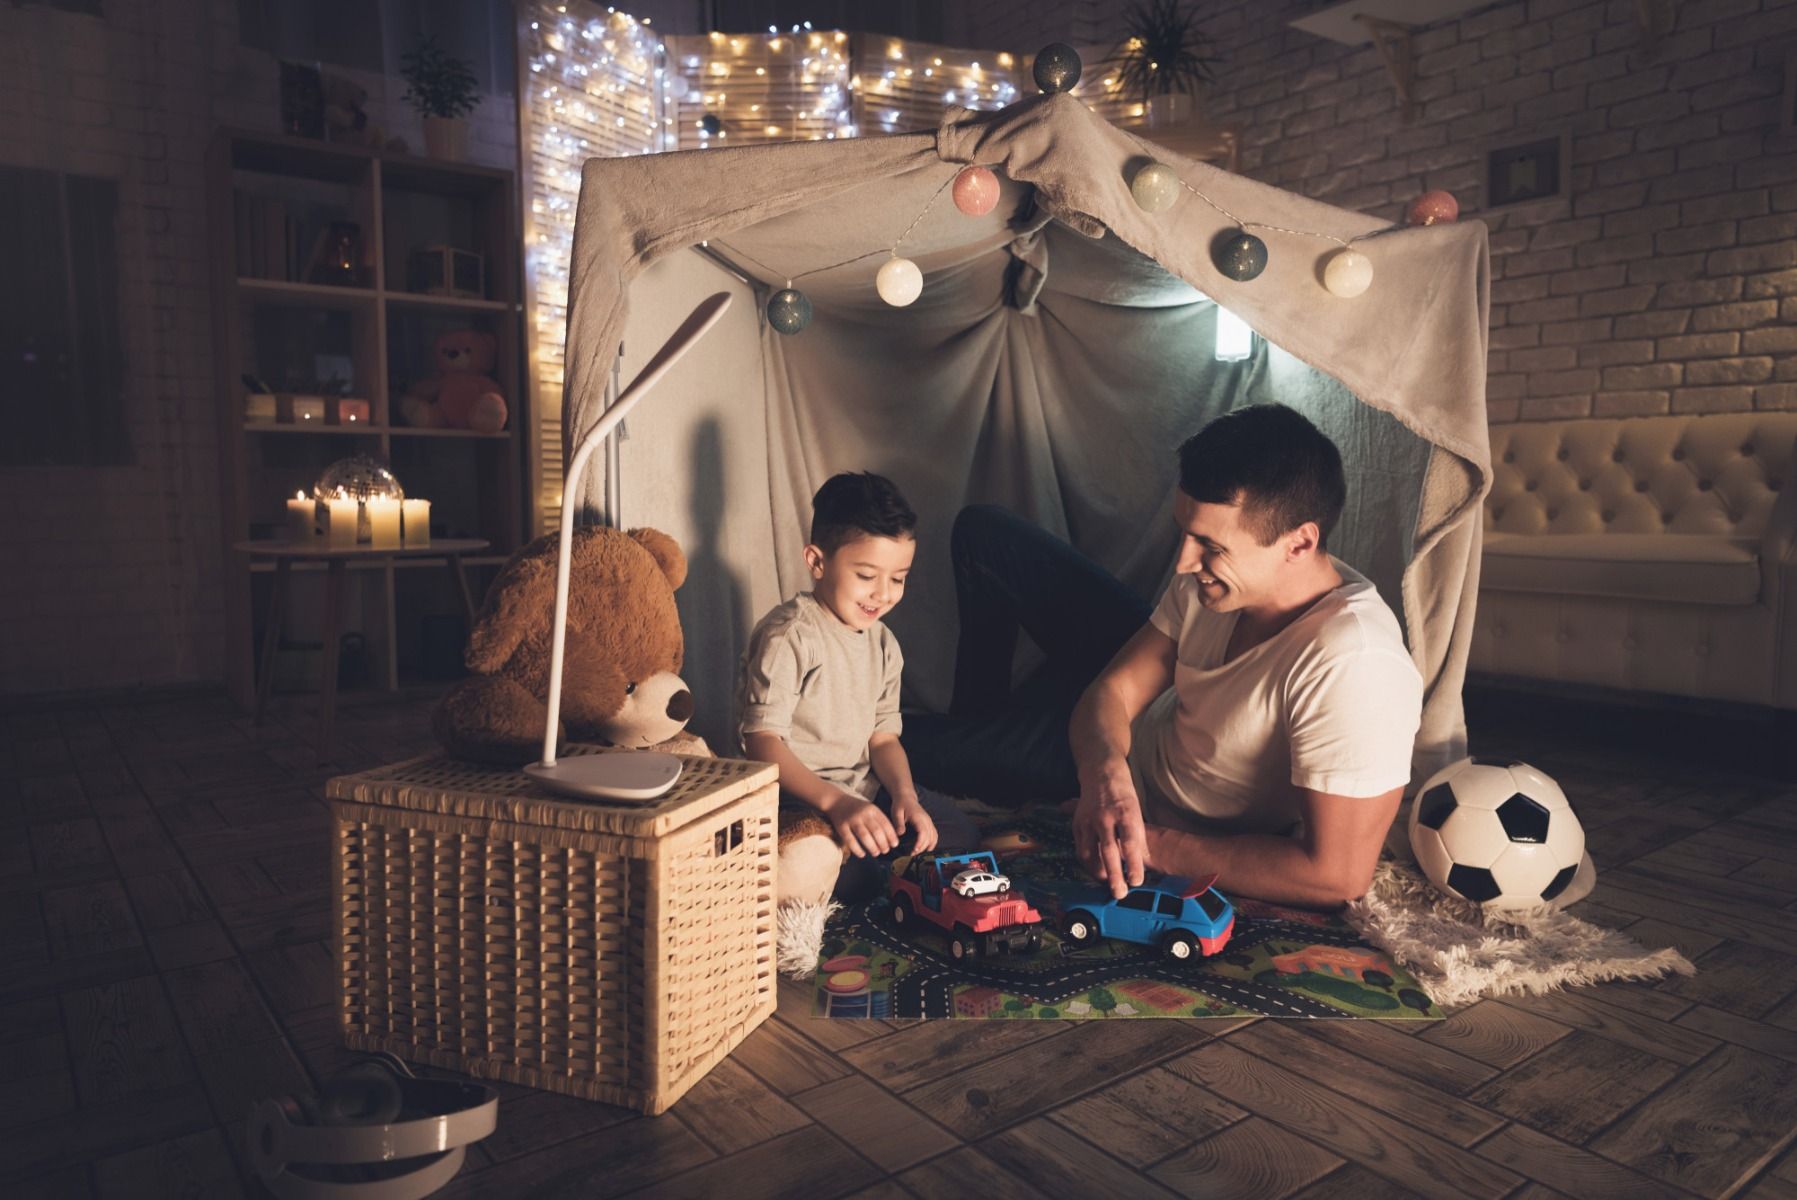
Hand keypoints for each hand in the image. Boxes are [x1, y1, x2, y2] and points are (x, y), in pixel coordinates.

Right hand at [825, 794, 898, 857]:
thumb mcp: (869, 809)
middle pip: (876, 831)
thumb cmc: (856, 808)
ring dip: (872, 847)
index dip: (891, 836)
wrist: (836, 801)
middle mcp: (863, 813)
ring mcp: (852, 819)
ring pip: (864, 836)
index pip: (885, 824)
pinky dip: (857, 849)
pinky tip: (862, 854)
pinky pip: (850, 840)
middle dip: (883, 843)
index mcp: (872, 809)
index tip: (894, 845)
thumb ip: (879, 820)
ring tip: (876, 854)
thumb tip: (891, 838)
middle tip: (885, 851)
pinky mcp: (841, 826)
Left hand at [890, 792, 937, 853]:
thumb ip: (898, 823)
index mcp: (919, 817)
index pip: (923, 832)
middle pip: (929, 837)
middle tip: (912, 853)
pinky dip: (932, 842)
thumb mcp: (896, 813)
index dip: (920, 843)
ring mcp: (929, 821)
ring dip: (927, 846)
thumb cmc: (901, 804)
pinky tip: (928, 848)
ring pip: (933, 837)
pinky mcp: (929, 823)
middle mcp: (926, 820)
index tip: (914, 850)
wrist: (906, 797)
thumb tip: (900, 834)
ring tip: (917, 852)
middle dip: (922, 847)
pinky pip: (934, 834)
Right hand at [1074, 760, 1146, 898]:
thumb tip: (1141, 862)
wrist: (1101, 773)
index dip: (1134, 864)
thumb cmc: (1124, 795)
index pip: (1131, 843)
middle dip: (1115, 876)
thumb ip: (1137, 836)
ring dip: (1098, 872)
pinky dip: (1087, 863)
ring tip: (1107, 884)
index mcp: (1125, 813)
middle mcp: (1105, 817)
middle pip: (1109, 852)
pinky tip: (1095, 870)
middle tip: (1120, 893)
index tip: (1137, 881)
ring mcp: (1088, 820)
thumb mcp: (1137, 812)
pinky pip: (1080, 848)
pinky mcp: (1077, 823)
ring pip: (1090, 853)